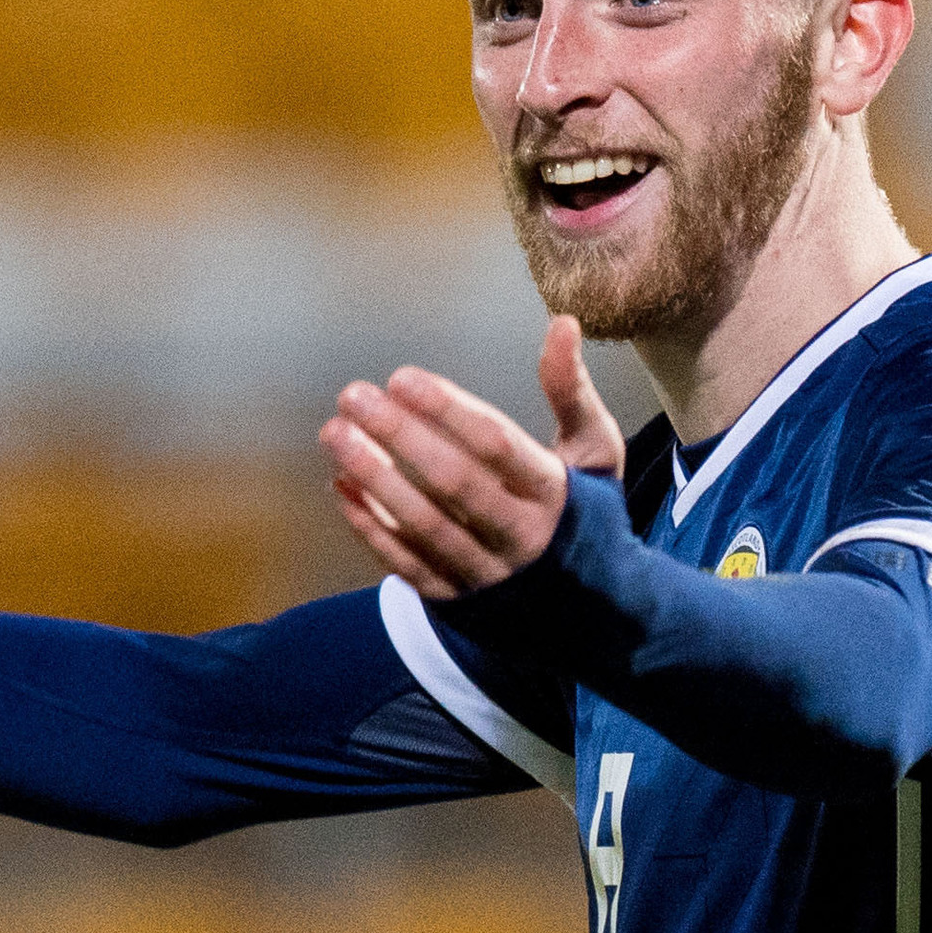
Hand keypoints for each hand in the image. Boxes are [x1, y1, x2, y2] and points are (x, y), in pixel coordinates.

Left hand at [320, 316, 621, 598]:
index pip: (497, 445)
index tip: (402, 377)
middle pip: (453, 483)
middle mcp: (522, 536)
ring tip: (335, 434)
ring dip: (373, 478)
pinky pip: (408, 566)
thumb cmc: (584, 508)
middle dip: (398, 436)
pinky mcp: (459, 603)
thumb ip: (571, 389)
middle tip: (353, 395)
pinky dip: (370, 528)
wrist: (595, 610)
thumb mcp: (596, 447)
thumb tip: (563, 323)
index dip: (448, 410)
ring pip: (424, 526)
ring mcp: (488, 573)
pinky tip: (340, 487)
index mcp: (555, 492)